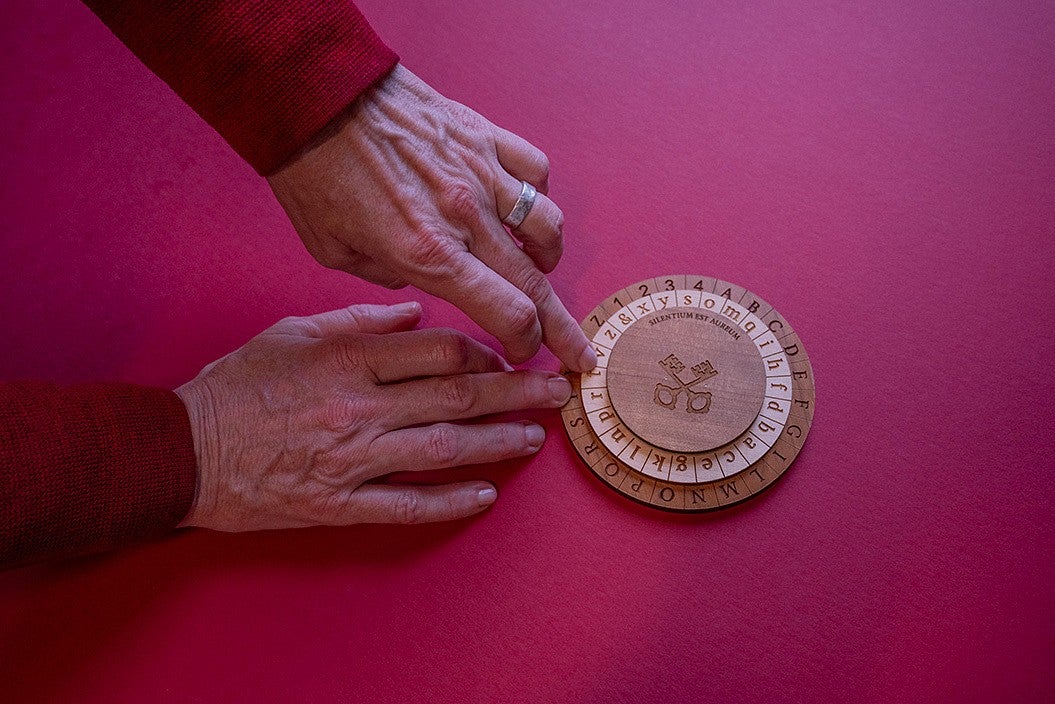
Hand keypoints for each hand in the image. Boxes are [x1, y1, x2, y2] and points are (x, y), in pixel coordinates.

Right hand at [174, 302, 572, 530]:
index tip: (511, 354)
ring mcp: (352, 458)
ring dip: (498, 442)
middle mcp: (360, 406)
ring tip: (536, 438)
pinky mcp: (338, 503)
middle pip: (459, 395)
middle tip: (558, 393)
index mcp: (350, 357)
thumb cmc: (236, 386)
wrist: (183, 450)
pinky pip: (407, 505)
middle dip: (518, 392)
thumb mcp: (292, 331)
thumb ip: (358, 322)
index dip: (487, 350)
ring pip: (445, 448)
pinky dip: (451, 501)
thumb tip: (416, 314)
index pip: (441, 349)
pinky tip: (487, 495)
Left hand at [267, 64, 595, 371]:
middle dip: (562, 328)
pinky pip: (536, 171)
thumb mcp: (335, 253)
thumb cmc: (314, 176)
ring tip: (541, 268)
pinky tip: (525, 208)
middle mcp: (465, 217)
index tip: (523, 353)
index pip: (508, 313)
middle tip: (580, 352)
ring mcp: (482, 172)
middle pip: (536, 284)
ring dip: (549, 258)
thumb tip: (421, 277)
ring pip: (547, 227)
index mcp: (429, 254)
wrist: (314, 98)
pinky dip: (538, 196)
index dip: (525, 343)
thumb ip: (389, 277)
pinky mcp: (483, 136)